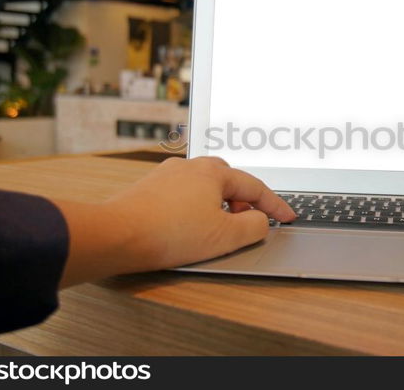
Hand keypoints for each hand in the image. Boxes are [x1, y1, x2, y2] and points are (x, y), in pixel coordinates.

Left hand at [55, 156, 295, 287]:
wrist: (117, 235)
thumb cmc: (170, 233)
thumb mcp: (226, 236)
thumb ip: (254, 227)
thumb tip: (261, 221)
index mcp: (213, 172)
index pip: (254, 187)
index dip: (275, 205)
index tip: (287, 217)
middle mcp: (190, 166)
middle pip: (228, 180)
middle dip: (244, 200)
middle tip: (250, 221)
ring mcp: (166, 175)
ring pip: (203, 186)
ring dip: (218, 204)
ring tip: (219, 227)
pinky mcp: (148, 189)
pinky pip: (182, 195)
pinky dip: (195, 208)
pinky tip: (189, 227)